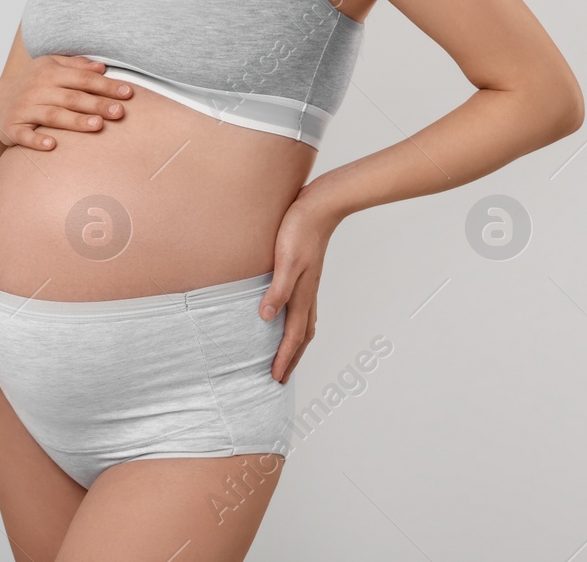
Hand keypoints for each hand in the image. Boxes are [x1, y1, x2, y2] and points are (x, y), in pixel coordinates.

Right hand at [0, 55, 134, 150]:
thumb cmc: (31, 84)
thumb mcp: (49, 67)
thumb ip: (75, 66)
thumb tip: (102, 67)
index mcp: (50, 72)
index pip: (83, 79)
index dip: (106, 86)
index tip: (128, 93)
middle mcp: (37, 89)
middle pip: (72, 97)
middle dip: (97, 104)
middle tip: (120, 112)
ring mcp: (24, 109)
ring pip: (53, 115)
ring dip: (75, 121)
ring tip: (98, 126)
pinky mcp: (12, 128)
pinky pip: (25, 135)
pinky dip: (37, 140)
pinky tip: (52, 146)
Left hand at [259, 190, 341, 383]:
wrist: (320, 206)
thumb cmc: (300, 230)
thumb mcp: (285, 260)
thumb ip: (277, 289)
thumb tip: (267, 317)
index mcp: (302, 295)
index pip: (292, 336)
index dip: (284, 358)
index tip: (275, 379)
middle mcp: (307, 294)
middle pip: (302, 337)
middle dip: (292, 359)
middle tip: (280, 378)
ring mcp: (309, 285)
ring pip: (305, 324)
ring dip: (296, 344)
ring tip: (286, 356)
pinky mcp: (306, 275)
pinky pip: (303, 309)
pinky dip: (296, 324)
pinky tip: (287, 318)